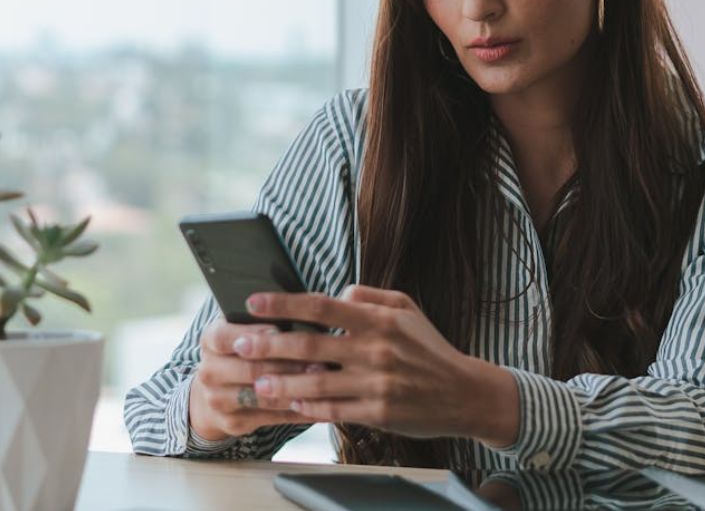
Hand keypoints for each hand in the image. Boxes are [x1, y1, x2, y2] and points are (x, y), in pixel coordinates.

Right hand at [188, 319, 316, 440]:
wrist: (218, 389)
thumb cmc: (246, 348)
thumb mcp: (246, 327)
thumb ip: (268, 318)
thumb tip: (304, 308)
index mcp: (211, 339)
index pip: (226, 337)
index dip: (255, 334)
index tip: (282, 331)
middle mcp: (209, 371)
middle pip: (249, 369)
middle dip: (287, 365)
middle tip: (320, 360)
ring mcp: (217, 399)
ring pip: (262, 397)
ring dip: (295, 390)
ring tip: (323, 381)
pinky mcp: (232, 423)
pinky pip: (271, 418)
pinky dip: (298, 411)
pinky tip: (320, 403)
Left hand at [240, 285, 518, 444]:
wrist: (464, 392)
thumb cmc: (429, 348)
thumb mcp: (406, 307)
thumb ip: (368, 296)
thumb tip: (335, 293)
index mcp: (378, 319)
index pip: (321, 305)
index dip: (283, 303)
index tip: (253, 302)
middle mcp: (375, 349)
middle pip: (309, 344)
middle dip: (268, 345)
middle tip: (239, 346)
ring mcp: (376, 383)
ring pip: (316, 382)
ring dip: (281, 382)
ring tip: (257, 382)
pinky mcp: (378, 412)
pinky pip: (334, 410)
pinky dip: (309, 406)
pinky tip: (290, 403)